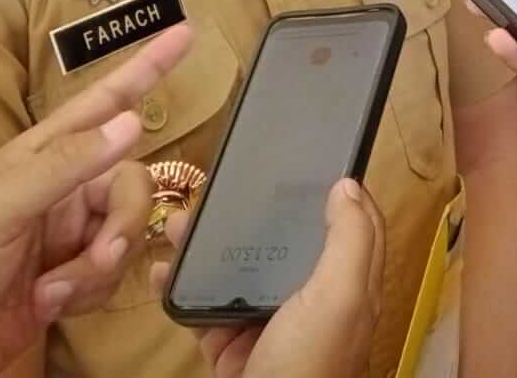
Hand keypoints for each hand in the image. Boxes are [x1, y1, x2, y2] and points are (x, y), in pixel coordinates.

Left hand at [0, 24, 192, 377]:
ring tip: (53, 293)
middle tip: (101, 255)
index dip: (145, 68)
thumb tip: (131, 123)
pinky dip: (91, 294)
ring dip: (98, 270)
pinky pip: (115, 275)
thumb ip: (64, 165)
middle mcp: (59, 190)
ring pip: (128, 233)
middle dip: (124, 224)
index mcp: (37, 157)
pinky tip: (51, 306)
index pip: (103, 103)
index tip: (186, 32)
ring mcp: (67, 236)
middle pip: (131, 183)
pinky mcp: (72, 281)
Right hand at [152, 179, 384, 377]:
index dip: (339, 193)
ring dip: (210, 246)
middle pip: (290, 245)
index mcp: (350, 289)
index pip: (355, 227)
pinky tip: (161, 269)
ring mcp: (270, 327)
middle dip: (258, 214)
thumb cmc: (308, 363)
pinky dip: (182, 289)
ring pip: (242, 273)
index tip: (311, 158)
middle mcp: (314, 305)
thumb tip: (348, 184)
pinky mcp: (231, 349)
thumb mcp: (340, 296)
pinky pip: (205, 310)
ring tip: (178, 222)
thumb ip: (349, 240)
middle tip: (224, 186)